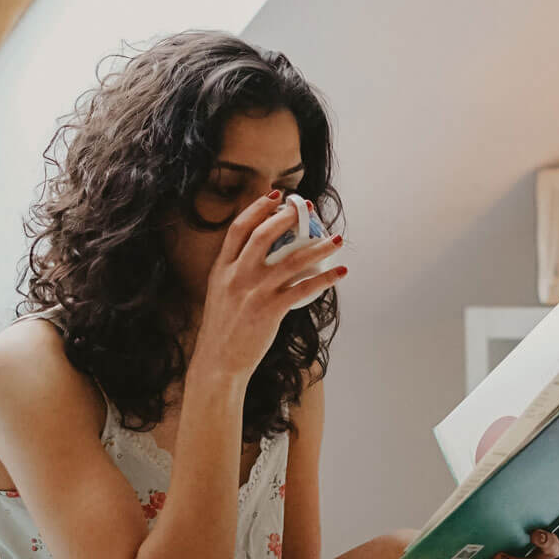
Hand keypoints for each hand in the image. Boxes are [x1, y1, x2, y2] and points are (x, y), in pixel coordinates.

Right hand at [193, 192, 345, 380]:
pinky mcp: (270, 310)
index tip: (276, 197)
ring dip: (318, 247)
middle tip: (308, 209)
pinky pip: (304, 289)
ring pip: (292, 260)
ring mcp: (254, 292)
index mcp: (222, 268)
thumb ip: (236, 271)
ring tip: (336, 239)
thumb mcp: (220, 292)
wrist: (218, 361)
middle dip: (288, 218)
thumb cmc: (223, 329)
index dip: (258, 208)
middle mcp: (237, 276)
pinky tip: (340, 273)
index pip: (239, 229)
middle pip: (264, 236)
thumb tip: (263, 254)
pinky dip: (325, 279)